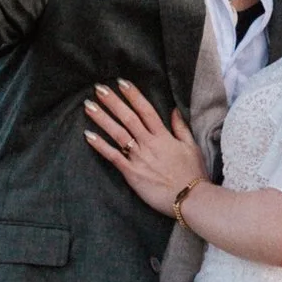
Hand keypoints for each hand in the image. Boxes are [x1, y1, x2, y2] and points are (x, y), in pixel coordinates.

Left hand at [83, 78, 208, 218]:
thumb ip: (181, 127)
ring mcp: (139, 157)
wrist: (191, 199)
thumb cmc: (193, 174)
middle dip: (113, 101)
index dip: (133, 95)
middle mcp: (149, 143)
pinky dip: (100, 145)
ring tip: (88, 105)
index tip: (121, 82)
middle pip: (128, 117)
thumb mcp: (192, 147)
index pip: (146, 110)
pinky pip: (113, 156)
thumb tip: (174, 109)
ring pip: (118, 133)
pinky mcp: (131, 173)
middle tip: (98, 87)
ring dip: (102, 118)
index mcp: (164, 136)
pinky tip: (88, 135)